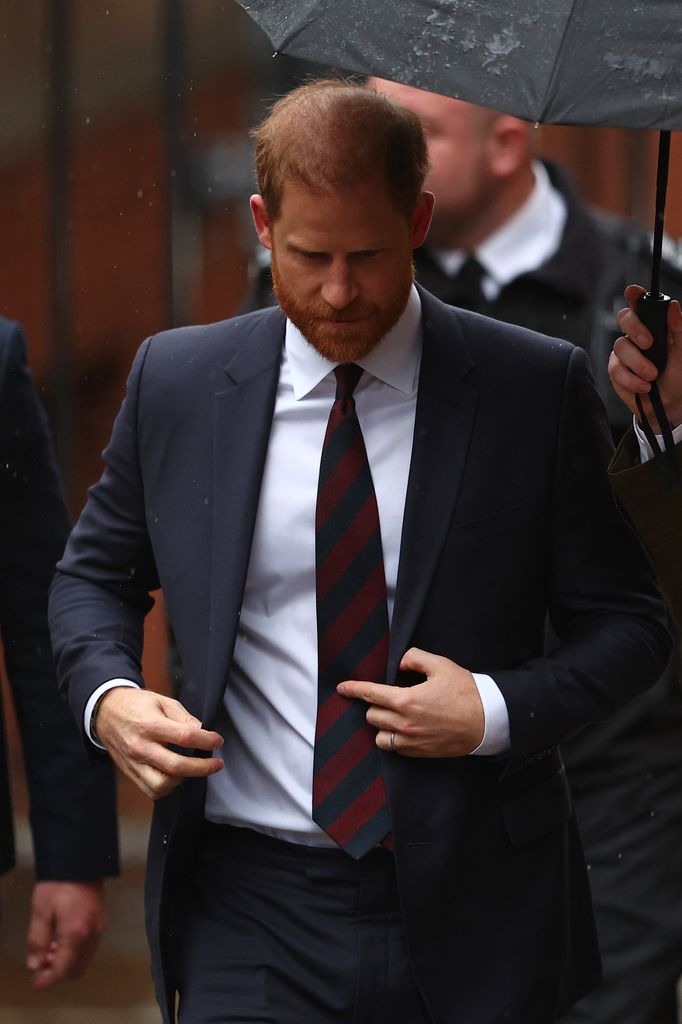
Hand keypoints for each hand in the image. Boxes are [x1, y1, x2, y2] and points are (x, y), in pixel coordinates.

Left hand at [26, 880, 105, 989]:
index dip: (47, 981)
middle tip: (40, 968)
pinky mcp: (101, 921)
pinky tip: (61, 941)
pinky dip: (75, 952)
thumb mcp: (41, 910)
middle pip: (76, 970)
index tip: (36, 982)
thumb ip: (37, 940)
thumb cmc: (62, 880)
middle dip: (57, 974)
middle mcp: (92, 933)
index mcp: (76, 933)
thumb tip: (35, 962)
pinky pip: (89, 947)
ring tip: (48, 952)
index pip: (62, 970)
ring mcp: (99, 927)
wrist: (81, 859)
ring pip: (84, 960)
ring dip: (66, 963)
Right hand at [95, 687, 223, 798]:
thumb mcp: (161, 701)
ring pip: (161, 785)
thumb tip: (201, 730)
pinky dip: (167, 788)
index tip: (217, 741)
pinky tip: (177, 776)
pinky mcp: (130, 773)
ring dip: (183, 779)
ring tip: (194, 769)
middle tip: (216, 764)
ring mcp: (133, 763)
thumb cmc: (136, 705)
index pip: (184, 737)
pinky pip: (151, 790)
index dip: (206, 740)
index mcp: (150, 725)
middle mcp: (140, 747)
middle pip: (175, 766)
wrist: (105, 713)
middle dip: (202, 768)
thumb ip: (183, 717)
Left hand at [337, 647, 483, 757]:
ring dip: (382, 724)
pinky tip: (404, 729)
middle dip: (375, 704)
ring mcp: (411, 741)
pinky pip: (394, 748)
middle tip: (388, 697)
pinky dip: (393, 738)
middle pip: (372, 715)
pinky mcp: (420, 752)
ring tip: (393, 715)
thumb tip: (401, 664)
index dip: (354, 689)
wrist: (487, 720)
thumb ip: (415, 658)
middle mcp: (405, 723)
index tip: (343, 688)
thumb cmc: (466, 692)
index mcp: (406, 700)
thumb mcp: (441, 665)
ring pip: (379, 736)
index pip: (370, 694)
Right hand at [609, 284, 681, 429]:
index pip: (640, 304)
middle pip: (623, 318)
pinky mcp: (616, 371)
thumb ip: (679, 327)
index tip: (633, 292)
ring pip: (620, 347)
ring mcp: (623, 353)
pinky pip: (616, 370)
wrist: (670, 403)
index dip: (634, 295)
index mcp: (653, 325)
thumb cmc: (679, 374)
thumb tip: (673, 306)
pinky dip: (631, 379)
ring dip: (638, 363)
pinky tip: (644, 386)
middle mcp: (635, 335)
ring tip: (653, 375)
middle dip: (635, 329)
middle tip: (649, 343)